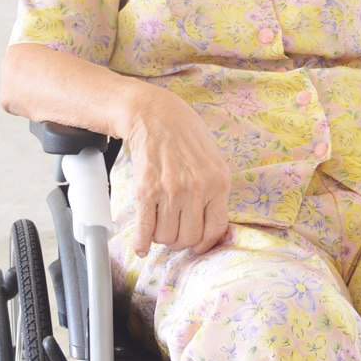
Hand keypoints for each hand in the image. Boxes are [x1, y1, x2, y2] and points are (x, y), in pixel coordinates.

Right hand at [120, 89, 231, 255]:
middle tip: (175, 230)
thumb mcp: (214, 160)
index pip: (215, 230)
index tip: (196, 244)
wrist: (155, 115)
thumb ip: (215, 190)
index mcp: (218, 182)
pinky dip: (141, 243)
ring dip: (161, 236)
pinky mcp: (146, 190)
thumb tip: (211, 225)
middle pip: (189, 238)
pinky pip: (145, 229)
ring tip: (160, 223)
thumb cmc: (185, 135)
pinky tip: (141, 245)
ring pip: (166, 236)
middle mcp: (197, 189)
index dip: (204, 243)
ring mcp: (171, 190)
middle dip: (180, 240)